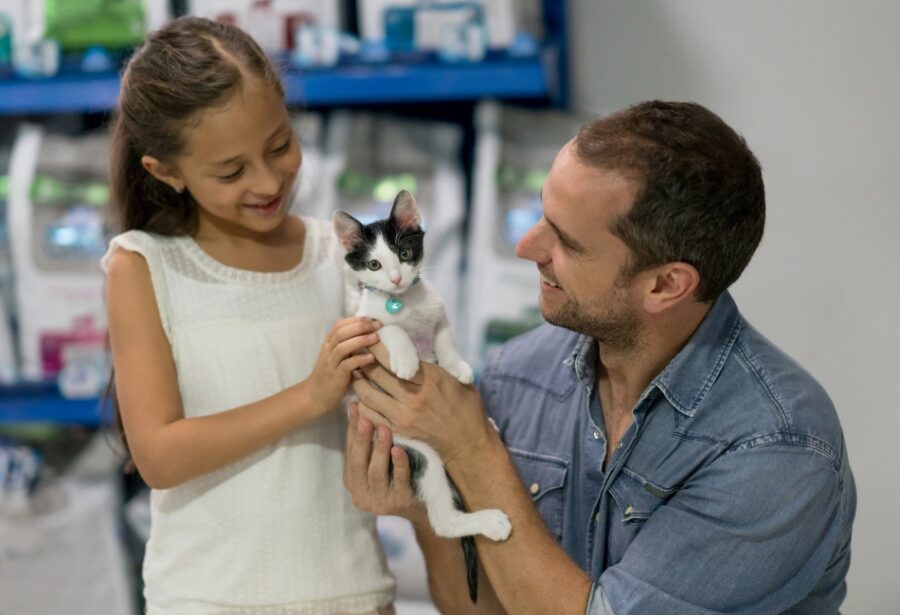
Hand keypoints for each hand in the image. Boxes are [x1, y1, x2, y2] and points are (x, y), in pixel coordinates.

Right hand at [304, 317, 381, 415]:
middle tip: (377, 325)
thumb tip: (366, 332)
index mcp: (328, 343)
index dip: (355, 320)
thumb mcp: (337, 356)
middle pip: (341, 332)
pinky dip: (359, 359)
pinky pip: (346, 365)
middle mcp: (327, 351)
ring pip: (342, 347)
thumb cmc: (331, 374)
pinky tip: (371, 358)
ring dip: (360, 340)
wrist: (315, 396)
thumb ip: (347, 345)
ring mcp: (330, 363)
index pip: (338, 325)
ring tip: (376, 338)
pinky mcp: (335, 376)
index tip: (371, 319)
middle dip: (359, 326)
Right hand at [343, 402, 427, 524]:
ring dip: (379, 449)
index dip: (352, 428)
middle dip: (361, 439)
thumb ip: (367, 441)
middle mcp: (361, 493)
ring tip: (383, 429)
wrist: (421, 507)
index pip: (349, 450)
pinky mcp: (399, 503)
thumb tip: (357, 405)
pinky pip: (399, 480)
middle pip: (358, 462)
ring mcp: (379, 501)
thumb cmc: (396, 477)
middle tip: (365, 417)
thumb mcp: (378, 461)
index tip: (355, 406)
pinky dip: (398, 464)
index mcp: (352, 480)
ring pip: (376, 472)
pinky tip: (399, 449)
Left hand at [351, 346, 493, 468]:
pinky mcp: (398, 430)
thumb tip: (415, 351)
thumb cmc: (466, 407)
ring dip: (358, 381)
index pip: (394, 358)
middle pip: (377, 373)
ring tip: (355, 373)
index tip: (369, 339)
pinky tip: (358, 397)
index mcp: (429, 379)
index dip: (377, 347)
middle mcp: (413, 396)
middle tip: (356, 352)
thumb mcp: (457, 379)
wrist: (467, 442)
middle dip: (363, 360)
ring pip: (368, 394)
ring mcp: (403, 415)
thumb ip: (434, 366)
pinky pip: (370, 415)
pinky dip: (361, 405)